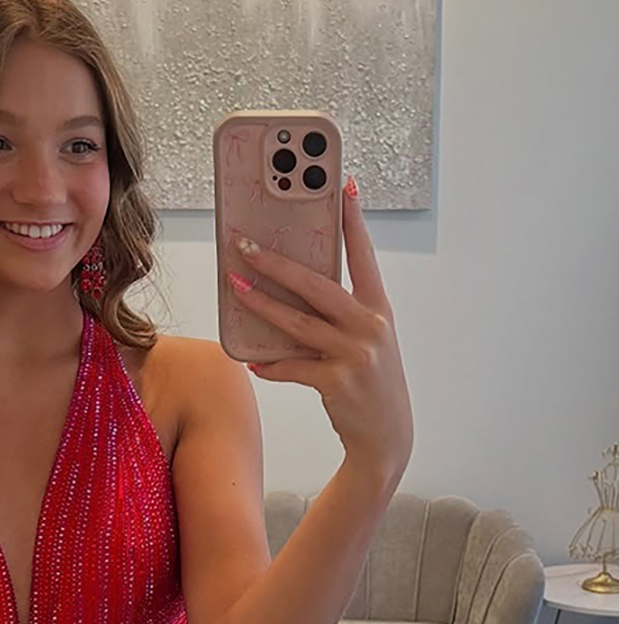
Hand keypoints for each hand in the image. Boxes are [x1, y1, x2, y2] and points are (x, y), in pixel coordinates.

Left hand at [228, 175, 412, 480]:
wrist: (388, 437)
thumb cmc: (371, 383)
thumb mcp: (367, 342)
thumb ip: (341, 316)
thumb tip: (291, 291)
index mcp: (378, 310)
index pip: (363, 256)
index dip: (353, 221)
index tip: (342, 186)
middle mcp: (370, 327)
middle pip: (317, 284)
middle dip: (278, 262)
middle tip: (246, 245)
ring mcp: (354, 354)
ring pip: (297, 322)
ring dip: (261, 305)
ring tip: (235, 288)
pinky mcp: (337, 382)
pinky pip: (292, 367)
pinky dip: (270, 365)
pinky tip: (252, 361)